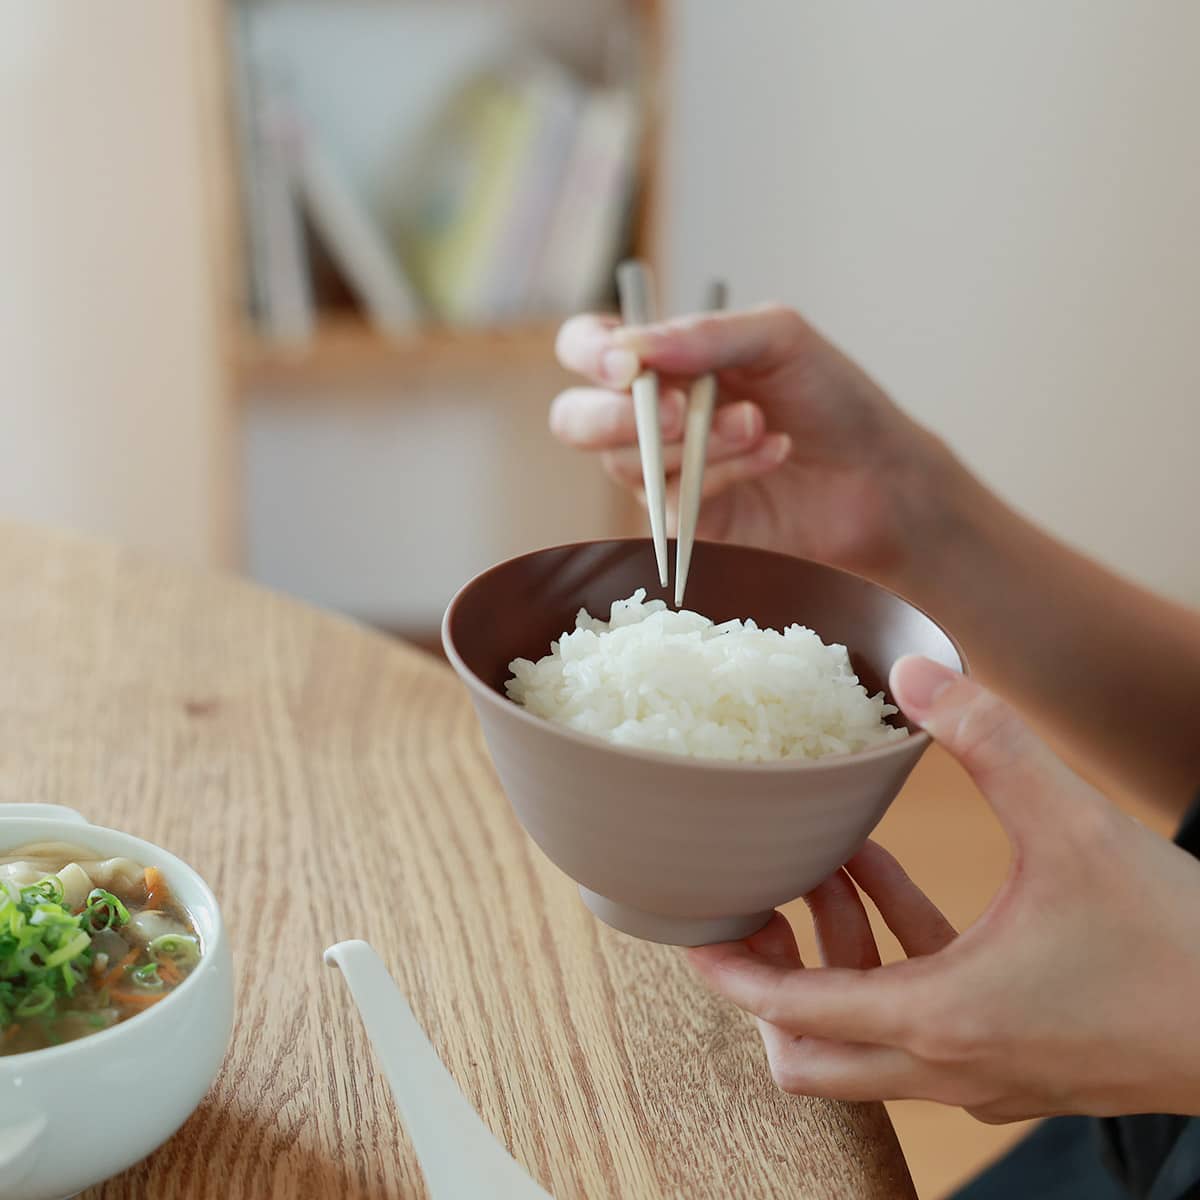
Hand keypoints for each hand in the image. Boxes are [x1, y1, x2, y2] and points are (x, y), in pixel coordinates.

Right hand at [551, 305, 958, 586]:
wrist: (879, 474)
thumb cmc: (831, 396)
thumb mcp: (778, 338)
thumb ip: (705, 336)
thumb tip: (631, 347)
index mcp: (660, 360)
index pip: (586, 348)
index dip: (590, 353)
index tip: (626, 364)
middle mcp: (648, 417)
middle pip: (574, 419)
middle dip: (616, 417)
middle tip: (680, 412)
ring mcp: (663, 474)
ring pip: (629, 465)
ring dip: (697, 442)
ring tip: (759, 425)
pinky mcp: (686, 525)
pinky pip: (670, 506)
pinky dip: (723, 474)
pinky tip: (771, 455)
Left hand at [688, 656, 1199, 1122]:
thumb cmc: (1178, 945)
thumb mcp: (1075, 825)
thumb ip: (989, 740)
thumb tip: (917, 672)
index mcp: (942, 1019)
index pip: (795, 1015)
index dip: (733, 975)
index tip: (693, 937)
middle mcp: (950, 1063)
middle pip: (811, 1054)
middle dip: (770, 981)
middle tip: (757, 907)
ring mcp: (985, 1074)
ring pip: (867, 1035)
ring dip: (839, 953)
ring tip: (831, 863)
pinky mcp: (1018, 1061)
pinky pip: (925, 1014)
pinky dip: (897, 953)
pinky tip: (891, 874)